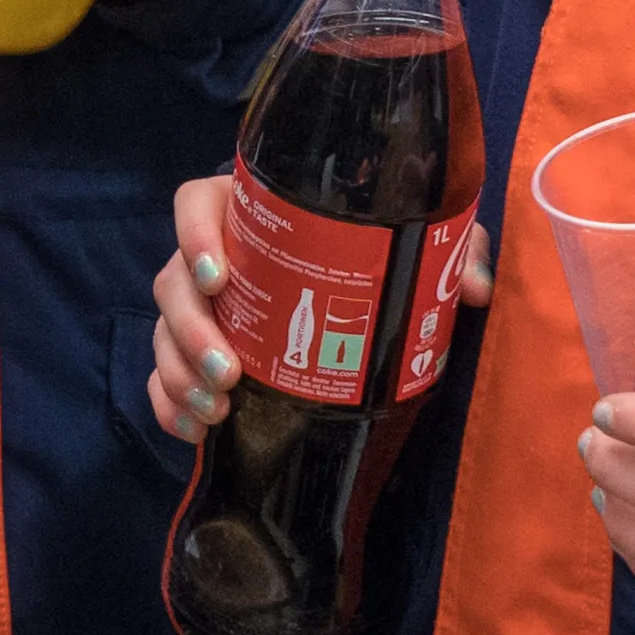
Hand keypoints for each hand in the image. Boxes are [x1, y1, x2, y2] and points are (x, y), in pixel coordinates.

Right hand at [148, 175, 497, 440]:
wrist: (351, 296)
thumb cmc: (374, 254)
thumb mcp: (413, 241)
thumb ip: (449, 249)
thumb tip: (473, 288)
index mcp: (249, 213)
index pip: (197, 203)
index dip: (194, 234)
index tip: (219, 275)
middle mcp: (212, 256)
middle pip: (173, 281)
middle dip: (192, 330)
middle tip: (231, 372)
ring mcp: (199, 308)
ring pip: (163, 332)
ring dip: (179, 372)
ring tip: (218, 408)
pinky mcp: (194, 353)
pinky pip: (162, 377)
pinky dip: (170, 404)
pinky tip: (194, 431)